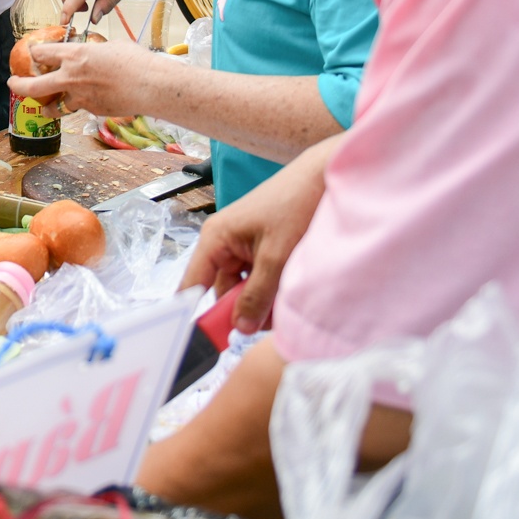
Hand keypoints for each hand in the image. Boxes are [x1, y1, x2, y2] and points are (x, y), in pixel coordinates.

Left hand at [8, 38, 165, 119]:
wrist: (150, 85)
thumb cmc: (136, 61)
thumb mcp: (111, 46)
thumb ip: (95, 51)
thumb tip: (93, 52)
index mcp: (75, 55)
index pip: (42, 53)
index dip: (35, 53)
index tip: (33, 53)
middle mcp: (72, 77)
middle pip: (34, 85)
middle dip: (19, 85)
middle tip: (13, 83)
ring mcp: (80, 97)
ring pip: (54, 106)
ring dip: (46, 106)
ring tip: (43, 107)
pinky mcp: (91, 110)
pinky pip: (78, 109)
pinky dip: (77, 107)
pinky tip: (82, 104)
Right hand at [179, 134, 334, 332]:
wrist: (326, 175)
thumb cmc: (295, 205)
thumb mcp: (276, 256)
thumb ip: (257, 294)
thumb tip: (239, 329)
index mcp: (215, 239)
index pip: (192, 285)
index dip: (195, 314)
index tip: (204, 342)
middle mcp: (224, 243)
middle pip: (222, 290)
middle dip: (243, 310)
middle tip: (267, 327)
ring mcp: (244, 245)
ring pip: (244, 286)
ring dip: (262, 301)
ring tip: (286, 308)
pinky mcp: (262, 246)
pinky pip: (258, 277)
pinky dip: (272, 289)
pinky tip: (289, 294)